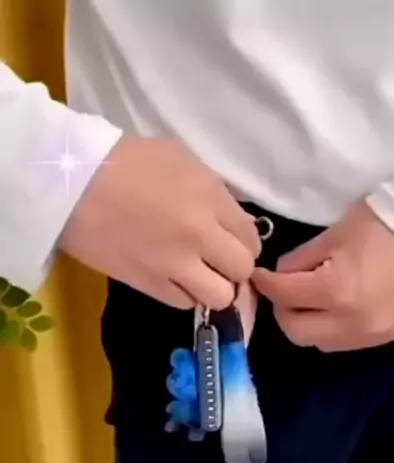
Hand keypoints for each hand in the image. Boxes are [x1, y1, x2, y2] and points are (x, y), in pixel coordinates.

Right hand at [59, 137, 261, 309]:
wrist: (73, 184)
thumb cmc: (126, 162)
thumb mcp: (180, 159)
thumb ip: (212, 190)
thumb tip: (230, 218)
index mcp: (211, 198)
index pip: (251, 236)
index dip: (244, 242)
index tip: (232, 242)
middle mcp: (201, 235)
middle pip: (242, 269)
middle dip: (234, 267)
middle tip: (219, 261)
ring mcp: (176, 264)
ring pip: (220, 295)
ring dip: (215, 287)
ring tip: (200, 277)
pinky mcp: (151, 284)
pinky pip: (186, 303)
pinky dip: (186, 294)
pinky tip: (175, 280)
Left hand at [252, 202, 393, 350]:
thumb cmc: (392, 224)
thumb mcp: (339, 232)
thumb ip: (303, 257)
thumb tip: (282, 272)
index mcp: (335, 290)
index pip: (283, 295)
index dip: (265, 283)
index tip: (259, 274)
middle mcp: (349, 322)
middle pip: (295, 332)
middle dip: (284, 310)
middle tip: (285, 289)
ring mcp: (370, 336)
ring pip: (319, 343)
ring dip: (308, 323)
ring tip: (311, 299)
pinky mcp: (387, 339)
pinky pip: (345, 343)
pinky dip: (332, 328)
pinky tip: (337, 307)